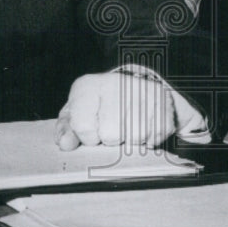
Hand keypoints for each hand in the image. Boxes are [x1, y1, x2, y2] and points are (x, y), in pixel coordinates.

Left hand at [56, 71, 176, 150]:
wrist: (128, 90)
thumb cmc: (96, 107)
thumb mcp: (76, 115)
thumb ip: (67, 131)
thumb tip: (65, 143)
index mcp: (87, 86)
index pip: (83, 126)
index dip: (87, 137)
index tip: (91, 130)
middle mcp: (113, 82)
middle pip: (111, 134)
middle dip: (110, 139)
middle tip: (112, 128)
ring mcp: (139, 88)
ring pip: (136, 136)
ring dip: (131, 139)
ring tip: (127, 126)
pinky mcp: (162, 98)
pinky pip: (158, 134)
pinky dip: (151, 138)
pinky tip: (143, 126)